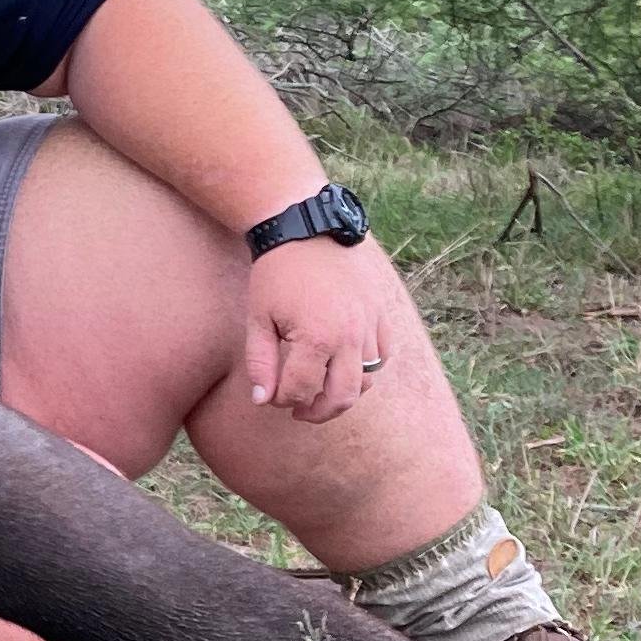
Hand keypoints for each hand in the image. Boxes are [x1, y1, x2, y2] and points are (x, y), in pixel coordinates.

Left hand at [245, 239, 389, 421]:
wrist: (307, 228)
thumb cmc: (276, 273)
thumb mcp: (258, 319)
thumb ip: (260, 363)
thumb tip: (263, 401)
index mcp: (317, 338)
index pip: (301, 391)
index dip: (281, 401)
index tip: (270, 396)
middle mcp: (350, 336)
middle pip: (341, 398)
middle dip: (317, 412)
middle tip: (298, 411)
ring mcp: (370, 326)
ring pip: (366, 382)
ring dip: (343, 394)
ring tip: (320, 393)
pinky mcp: (381, 314)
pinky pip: (382, 356)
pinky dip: (366, 369)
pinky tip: (343, 366)